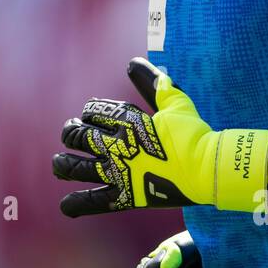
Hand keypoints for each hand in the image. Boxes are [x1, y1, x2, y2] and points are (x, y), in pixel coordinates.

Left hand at [52, 57, 267, 217]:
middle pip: (79, 136)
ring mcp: (119, 172)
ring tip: (59, 162)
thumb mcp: (176, 102)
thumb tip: (132, 61)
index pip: (95, 111)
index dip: (89, 111)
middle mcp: (118, 146)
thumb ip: (153, 82)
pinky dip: (77, 204)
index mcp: (128, 122)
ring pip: (77, 167)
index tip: (89, 114)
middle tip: (70, 134)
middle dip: (71, 133)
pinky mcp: (126, 196)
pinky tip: (65, 205)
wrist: (208, 169)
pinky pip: (94, 201)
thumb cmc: (194, 134)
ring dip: (63, 164)